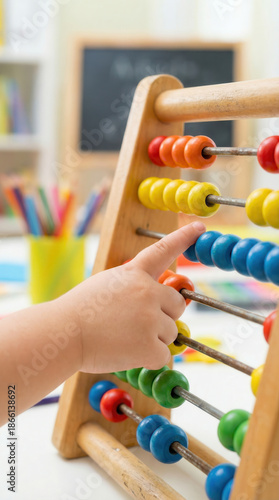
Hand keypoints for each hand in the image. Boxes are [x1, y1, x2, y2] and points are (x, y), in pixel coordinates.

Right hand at [60, 221, 205, 372]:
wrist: (62, 334)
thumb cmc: (79, 312)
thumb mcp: (106, 284)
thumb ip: (133, 286)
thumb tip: (158, 299)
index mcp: (134, 274)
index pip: (163, 251)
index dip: (183, 238)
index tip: (200, 228)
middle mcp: (147, 292)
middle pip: (178, 305)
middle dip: (165, 316)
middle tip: (138, 323)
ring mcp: (150, 319)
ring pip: (171, 332)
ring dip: (153, 339)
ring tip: (123, 337)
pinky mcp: (150, 346)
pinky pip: (162, 355)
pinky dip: (148, 358)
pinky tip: (126, 352)